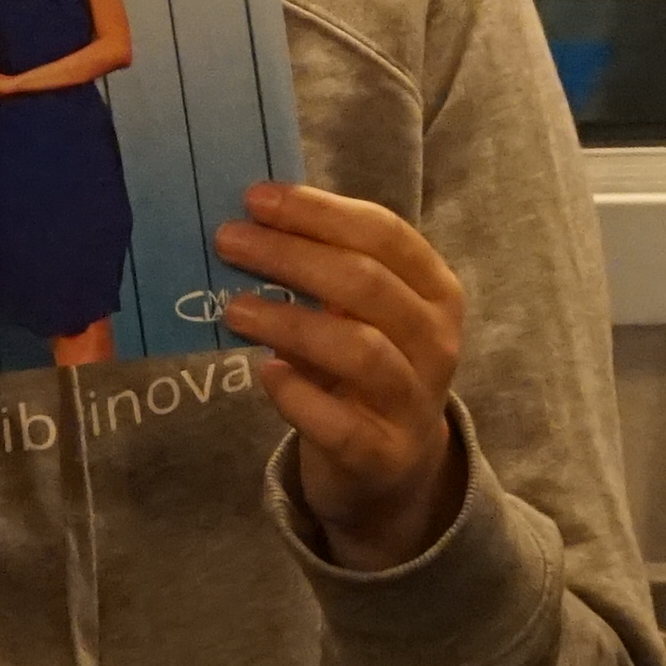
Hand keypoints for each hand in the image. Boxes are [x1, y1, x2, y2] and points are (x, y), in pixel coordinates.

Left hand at [216, 185, 469, 567]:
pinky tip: (265, 373)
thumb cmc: (367, 367)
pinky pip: (338, 423)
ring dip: (289, 321)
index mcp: (435, 290)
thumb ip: (323, 269)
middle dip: (290, 255)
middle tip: (229, 241)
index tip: (256, 198)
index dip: (318, 211)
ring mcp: (415, 402)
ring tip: (235, 309)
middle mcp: (436, 341)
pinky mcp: (383, 456)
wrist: (393, 467)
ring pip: (358, 349)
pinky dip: (297, 394)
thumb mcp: (361, 312)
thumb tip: (250, 222)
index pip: (384, 233)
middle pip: (367, 283)